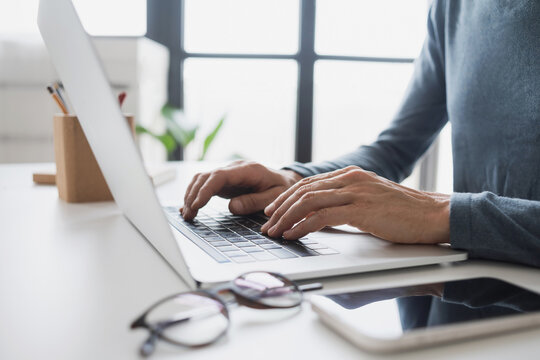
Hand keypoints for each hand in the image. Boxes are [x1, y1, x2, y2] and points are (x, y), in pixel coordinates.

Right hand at [181, 161, 302, 219]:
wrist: (286, 180)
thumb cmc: (282, 188)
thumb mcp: (275, 196)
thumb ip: (255, 201)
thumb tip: (232, 207)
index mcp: (247, 170)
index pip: (219, 176)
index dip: (205, 190)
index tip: (196, 205)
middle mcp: (234, 168)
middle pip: (206, 177)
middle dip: (193, 195)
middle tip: (189, 215)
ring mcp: (228, 174)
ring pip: (202, 180)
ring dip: (191, 195)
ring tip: (187, 215)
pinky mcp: (225, 181)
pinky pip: (206, 185)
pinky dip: (195, 195)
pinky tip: (189, 208)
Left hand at [260, 166, 449, 243]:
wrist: (434, 214)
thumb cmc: (405, 212)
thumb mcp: (371, 200)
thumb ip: (348, 202)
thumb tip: (323, 215)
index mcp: (351, 175)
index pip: (309, 183)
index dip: (286, 197)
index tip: (273, 210)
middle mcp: (350, 179)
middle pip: (303, 190)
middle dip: (280, 208)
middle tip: (266, 223)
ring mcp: (355, 192)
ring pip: (308, 201)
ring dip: (286, 218)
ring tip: (274, 231)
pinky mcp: (361, 209)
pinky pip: (322, 216)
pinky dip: (302, 226)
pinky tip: (293, 235)